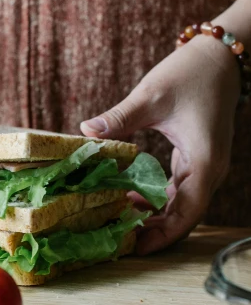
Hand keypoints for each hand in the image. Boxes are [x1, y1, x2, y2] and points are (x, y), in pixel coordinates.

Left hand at [81, 35, 240, 252]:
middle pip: (184, 214)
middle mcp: (209, 169)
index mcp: (204, 161)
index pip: (187, 212)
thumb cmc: (190, 73)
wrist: (218, 56)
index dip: (163, 234)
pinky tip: (130, 197)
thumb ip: (120, 118)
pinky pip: (179, 188)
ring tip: (120, 221)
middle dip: (154, 230)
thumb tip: (86, 131)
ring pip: (182, 203)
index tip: (137, 248)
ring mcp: (205, 164)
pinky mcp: (197, 157)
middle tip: (119, 240)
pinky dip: (157, 197)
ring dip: (154, 214)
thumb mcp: (151, 95)